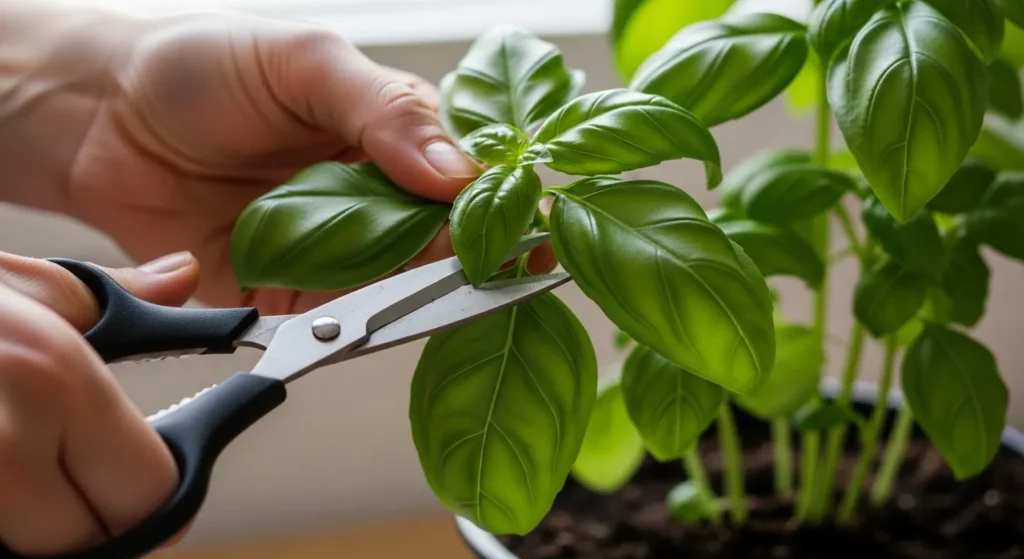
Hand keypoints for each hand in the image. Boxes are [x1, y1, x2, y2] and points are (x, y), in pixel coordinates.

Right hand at [0, 251, 199, 553]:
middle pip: (93, 540)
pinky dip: (4, 526)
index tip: (137, 485)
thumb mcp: (22, 285)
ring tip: (22, 478)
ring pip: (35, 551)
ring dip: (36, 528)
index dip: (151, 495)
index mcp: (55, 383)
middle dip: (91, 519)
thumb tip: (185, 277)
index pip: (152, 493)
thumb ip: (119, 302)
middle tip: (69, 483)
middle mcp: (4, 451)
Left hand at [52, 10, 554, 313]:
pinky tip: (365, 315)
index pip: (467, 176)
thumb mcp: (305, 62)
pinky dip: (352, 324)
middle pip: (442, 241)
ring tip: (428, 290)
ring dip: (415, 296)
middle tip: (488, 268)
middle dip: (467, 260)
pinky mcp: (289, 296)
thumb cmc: (200, 67)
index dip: (499, 205)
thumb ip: (383, 111)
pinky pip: (334, 319)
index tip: (526, 231)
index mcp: (393, 133)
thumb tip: (457, 174)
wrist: (97, 117)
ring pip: (397, 287)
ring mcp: (334, 250)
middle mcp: (373, 197)